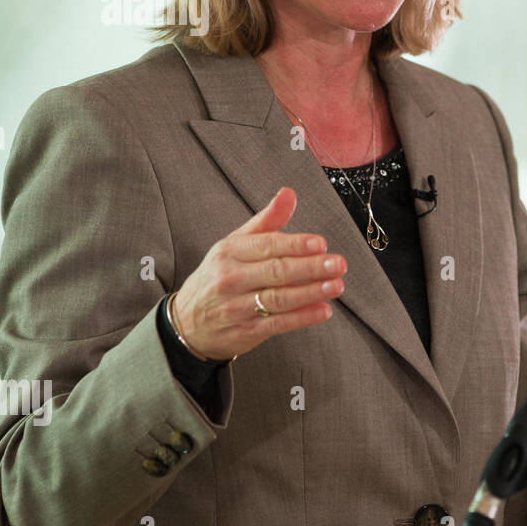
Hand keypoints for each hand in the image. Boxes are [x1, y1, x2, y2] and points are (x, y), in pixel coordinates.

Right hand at [170, 187, 344, 360]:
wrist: (188, 322)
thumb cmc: (220, 275)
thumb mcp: (236, 244)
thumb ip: (267, 221)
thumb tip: (289, 194)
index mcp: (230, 251)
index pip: (266, 246)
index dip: (295, 244)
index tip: (321, 243)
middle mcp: (230, 278)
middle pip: (275, 271)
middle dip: (310, 267)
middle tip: (338, 264)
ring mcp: (236, 307)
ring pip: (278, 298)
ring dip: (311, 292)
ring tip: (336, 286)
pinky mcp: (244, 331)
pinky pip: (277, 323)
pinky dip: (302, 318)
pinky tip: (323, 310)